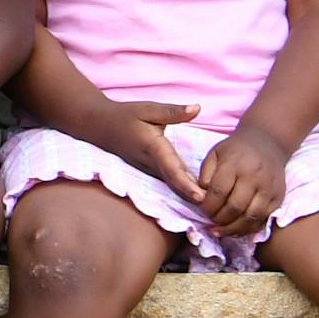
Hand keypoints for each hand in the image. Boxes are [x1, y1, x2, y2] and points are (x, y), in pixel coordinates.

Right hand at [61, 99, 211, 207]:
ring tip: (214, 207)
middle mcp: (152, 164)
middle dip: (194, 197)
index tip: (201, 197)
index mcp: (154, 148)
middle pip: (176, 184)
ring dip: (191, 196)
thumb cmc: (126, 116)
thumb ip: (173, 111)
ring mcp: (150, 170)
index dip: (186, 184)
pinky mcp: (151, 171)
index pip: (172, 169)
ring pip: (173, 186)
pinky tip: (201, 196)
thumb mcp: (148, 109)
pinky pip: (170, 182)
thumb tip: (197, 108)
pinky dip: (184, 189)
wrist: (101, 126)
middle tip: (217, 209)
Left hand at [193, 129, 289, 237]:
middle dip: (219, 219)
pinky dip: (248, 229)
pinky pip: (263, 219)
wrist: (268, 144)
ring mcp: (269, 189)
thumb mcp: (215, 154)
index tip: (202, 210)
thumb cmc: (235, 151)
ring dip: (233, 229)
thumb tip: (201, 197)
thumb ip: (205, 174)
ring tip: (219, 231)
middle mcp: (254, 177)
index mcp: (235, 164)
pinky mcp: (279, 198)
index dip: (207, 206)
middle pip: (235, 207)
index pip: (218, 191)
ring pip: (250, 217)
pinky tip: (235, 230)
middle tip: (210, 222)